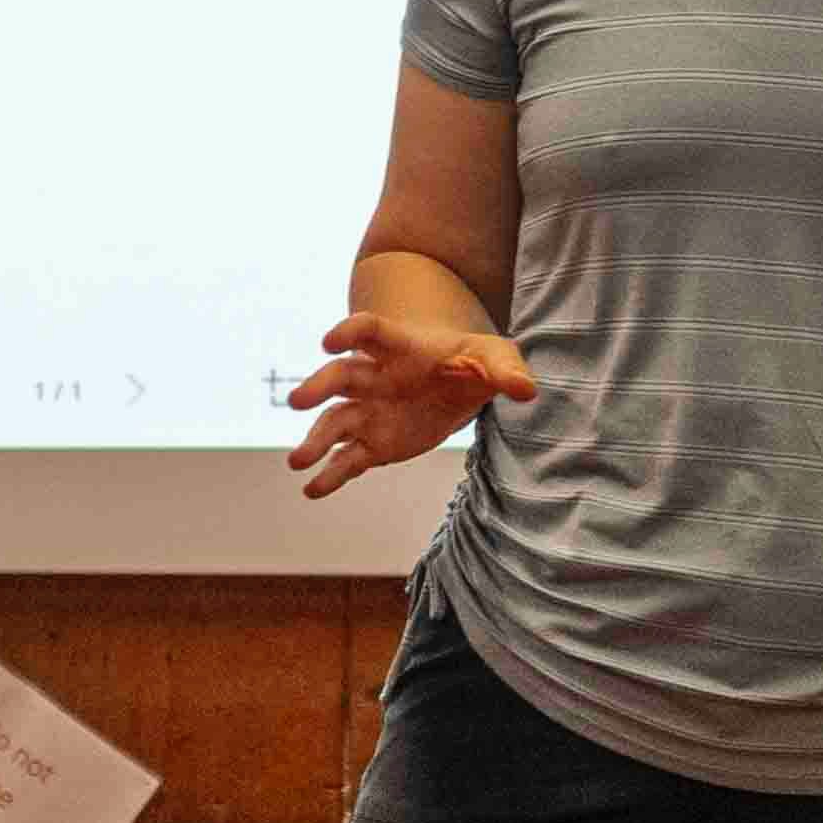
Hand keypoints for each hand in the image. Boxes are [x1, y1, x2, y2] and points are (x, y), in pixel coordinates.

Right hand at [285, 313, 536, 500]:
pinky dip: (331, 475)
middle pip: (339, 378)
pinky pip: (347, 460)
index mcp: (398, 348)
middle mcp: (374, 378)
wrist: (462, 388)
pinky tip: (313, 490)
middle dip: (317, 388)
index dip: (347, 333)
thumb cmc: (475, 364)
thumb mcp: (496, 359)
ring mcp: (369, 411)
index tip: (329, 342)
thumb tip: (526, 390)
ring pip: (335, 424)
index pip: (367, 332)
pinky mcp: (372, 444)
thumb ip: (507, 370)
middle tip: (297, 401)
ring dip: (315, 440)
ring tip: (297, 461)